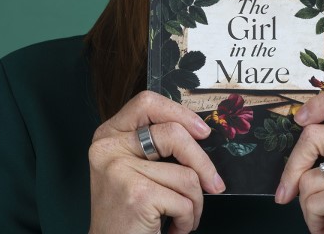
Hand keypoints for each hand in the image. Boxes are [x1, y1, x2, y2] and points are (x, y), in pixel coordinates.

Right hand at [88, 91, 225, 233]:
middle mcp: (109, 148)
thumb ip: (154, 145)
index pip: (147, 102)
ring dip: (194, 201)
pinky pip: (184, 200)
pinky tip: (174, 229)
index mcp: (109, 134)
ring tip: (182, 216)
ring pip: (185, 173)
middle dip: (202, 162)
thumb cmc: (128, 213)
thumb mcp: (133, 168)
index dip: (179, 113)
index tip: (202, 131)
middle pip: (173, 134)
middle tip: (214, 184)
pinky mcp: (137, 195)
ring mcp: (120, 170)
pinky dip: (187, 219)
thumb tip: (200, 133)